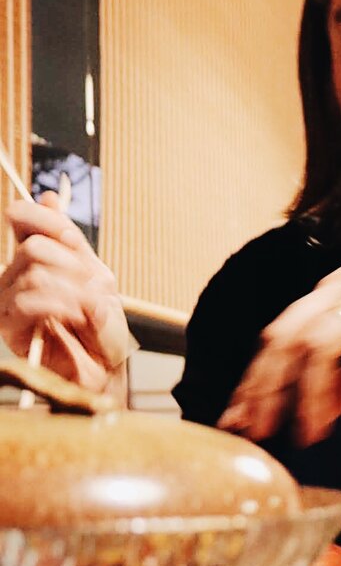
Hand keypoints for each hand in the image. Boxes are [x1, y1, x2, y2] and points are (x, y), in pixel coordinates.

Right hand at [0, 194, 132, 392]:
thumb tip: (50, 196)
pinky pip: (29, 299)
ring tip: (88, 309)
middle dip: (72, 265)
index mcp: (33, 260)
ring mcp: (8, 301)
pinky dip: (62, 305)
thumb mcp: (96, 277)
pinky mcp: (9, 327)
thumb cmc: (101, 328)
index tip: (73, 240)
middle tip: (93, 288)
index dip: (47, 219)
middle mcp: (13, 276)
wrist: (105, 369)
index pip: (22, 218)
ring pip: (34, 273)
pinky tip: (77, 317)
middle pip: (33, 247)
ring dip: (73, 290)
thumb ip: (72, 242)